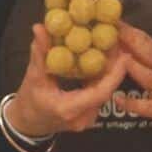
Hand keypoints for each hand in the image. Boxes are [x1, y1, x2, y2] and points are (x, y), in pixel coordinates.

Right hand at [5, 24, 130, 139]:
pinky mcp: (89, 116)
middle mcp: (82, 117)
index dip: (114, 75)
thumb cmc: (29, 101)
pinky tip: (103, 62)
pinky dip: (102, 79)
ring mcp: (88, 119)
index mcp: (68, 109)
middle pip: (105, 91)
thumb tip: (39, 28)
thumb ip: (40, 53)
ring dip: (109, 72)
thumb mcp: (33, 76)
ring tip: (113, 49)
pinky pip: (100, 95)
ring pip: (104, 93)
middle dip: (114, 68)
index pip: (100, 93)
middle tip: (118, 44)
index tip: (124, 56)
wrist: (27, 123)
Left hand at [112, 22, 151, 142]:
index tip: (109, 18)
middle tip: (110, 31)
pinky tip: (117, 99)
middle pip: (149, 52)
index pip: (145, 40)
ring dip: (134, 67)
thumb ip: (143, 55)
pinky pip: (146, 106)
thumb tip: (117, 40)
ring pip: (149, 76)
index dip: (128, 29)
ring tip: (118, 58)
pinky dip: (132, 103)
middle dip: (131, 41)